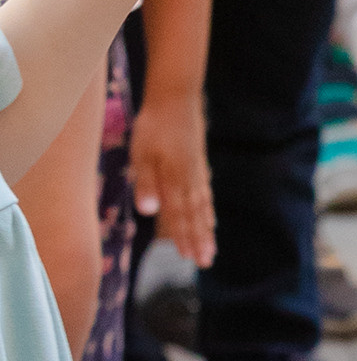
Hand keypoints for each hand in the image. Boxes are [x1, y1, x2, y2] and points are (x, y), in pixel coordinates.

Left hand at [128, 87, 214, 266]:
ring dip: (206, 230)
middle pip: (195, 216)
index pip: (180, 216)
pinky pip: (206, 195)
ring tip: (211, 248)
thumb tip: (148, 212)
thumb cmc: (154, 125)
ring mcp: (197, 173)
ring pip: (203, 208)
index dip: (184, 237)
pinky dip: (208, 211)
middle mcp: (190, 181)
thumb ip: (146, 183)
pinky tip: (210, 218)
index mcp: (175, 181)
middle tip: (206, 262)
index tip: (190, 258)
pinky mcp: (199, 165)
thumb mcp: (142, 154)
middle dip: (200, 240)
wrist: (176, 98)